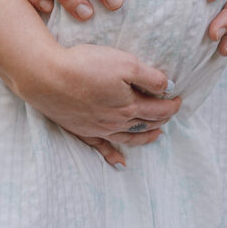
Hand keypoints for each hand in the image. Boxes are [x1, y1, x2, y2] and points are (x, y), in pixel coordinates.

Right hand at [15, 44, 180, 167]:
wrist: (46, 77)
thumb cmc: (86, 66)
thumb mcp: (125, 63)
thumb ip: (150, 77)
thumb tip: (169, 88)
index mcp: (130, 106)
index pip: (158, 109)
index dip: (172, 105)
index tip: (179, 99)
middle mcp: (116, 122)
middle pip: (145, 123)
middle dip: (162, 119)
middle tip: (170, 113)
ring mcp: (98, 128)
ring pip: (128, 137)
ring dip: (145, 137)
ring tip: (157, 135)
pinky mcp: (81, 129)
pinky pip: (101, 148)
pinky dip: (112, 156)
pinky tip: (119, 164)